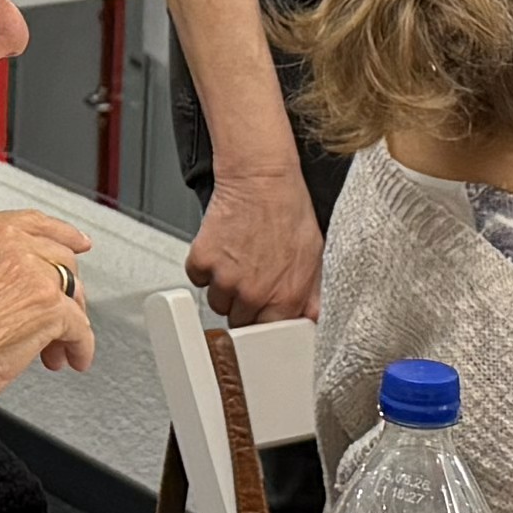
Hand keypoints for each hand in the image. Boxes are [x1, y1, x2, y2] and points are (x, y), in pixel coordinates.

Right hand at [187, 156, 320, 325]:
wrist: (261, 179)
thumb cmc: (288, 209)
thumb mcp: (314, 255)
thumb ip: (311, 293)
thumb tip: (310, 316)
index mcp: (285, 297)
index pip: (269, 334)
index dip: (266, 323)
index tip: (264, 315)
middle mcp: (253, 293)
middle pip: (239, 320)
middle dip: (244, 304)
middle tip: (252, 278)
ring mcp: (225, 279)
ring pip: (217, 302)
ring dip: (224, 288)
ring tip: (237, 261)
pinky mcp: (203, 261)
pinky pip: (198, 278)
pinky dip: (204, 267)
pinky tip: (221, 249)